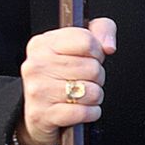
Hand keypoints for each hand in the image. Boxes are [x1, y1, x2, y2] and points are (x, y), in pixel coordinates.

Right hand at [19, 18, 116, 144]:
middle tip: (85, 79)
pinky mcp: (42, 115)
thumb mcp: (82, 42)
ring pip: (91, 92)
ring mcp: (37, 91)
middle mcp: (36, 65)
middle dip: (97, 76)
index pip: (86, 41)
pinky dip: (91, 113)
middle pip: (92, 68)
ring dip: (95, 96)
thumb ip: (102, 29)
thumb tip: (108, 46)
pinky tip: (80, 109)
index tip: (92, 57)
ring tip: (81, 94)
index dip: (97, 52)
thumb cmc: (63, 74)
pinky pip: (84, 112)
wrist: (39, 110)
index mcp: (43, 44)